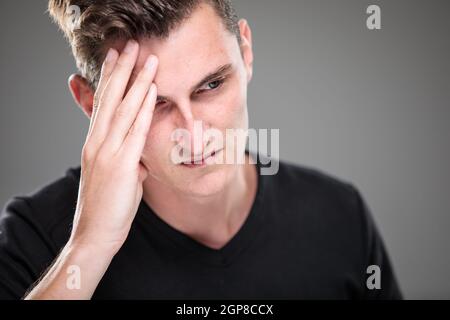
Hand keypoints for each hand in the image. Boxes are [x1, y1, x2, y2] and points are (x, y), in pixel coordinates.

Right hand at [70, 40, 157, 253]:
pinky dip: (143, 109)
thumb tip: (141, 155)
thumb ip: (129, 160)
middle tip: (129, 45)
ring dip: (137, 81)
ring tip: (147, 58)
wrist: (95, 234)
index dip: (111, 79)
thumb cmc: (108, 207)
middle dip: (122, 70)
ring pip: (123, 109)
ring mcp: (107, 152)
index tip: (118, 59)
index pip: (103, 103)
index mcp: (96, 143)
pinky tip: (151, 91)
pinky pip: (135, 131)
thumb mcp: (119, 177)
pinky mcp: (120, 165)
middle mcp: (98, 142)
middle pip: (110, 98)